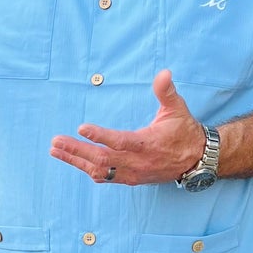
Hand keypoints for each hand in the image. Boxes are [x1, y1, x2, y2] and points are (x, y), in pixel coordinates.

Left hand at [50, 70, 205, 184]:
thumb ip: (167, 92)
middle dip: (76, 150)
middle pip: (102, 159)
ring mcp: (133, 173)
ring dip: (76, 161)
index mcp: (147, 144)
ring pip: (100, 170)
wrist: (196, 160)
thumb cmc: (184, 132)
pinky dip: (88, 169)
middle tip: (56, 141)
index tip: (81, 128)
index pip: (120, 141)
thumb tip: (164, 73)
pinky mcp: (131, 179)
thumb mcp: (177, 109)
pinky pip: (105, 177)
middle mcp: (138, 162)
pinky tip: (74, 162)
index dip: (100, 136)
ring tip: (55, 151)